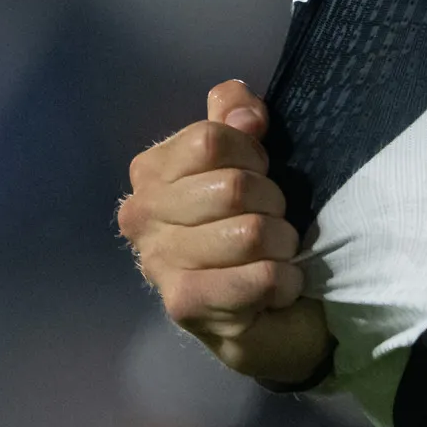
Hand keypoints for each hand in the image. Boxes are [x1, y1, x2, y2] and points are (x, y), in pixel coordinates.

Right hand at [120, 80, 328, 387]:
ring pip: (250, 232)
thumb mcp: (248, 155)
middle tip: (273, 221)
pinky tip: (279, 286)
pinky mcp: (185, 305)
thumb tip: (243, 114)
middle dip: (274, 202)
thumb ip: (236, 115)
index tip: (261, 174)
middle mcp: (142, 215)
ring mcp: (158, 262)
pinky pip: (260, 276)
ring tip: (275, 254)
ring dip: (281, 244)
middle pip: (233, 187)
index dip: (253, 154)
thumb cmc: (254, 222)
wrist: (266, 312)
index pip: (210, 138)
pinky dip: (285, 279)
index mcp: (152, 171)